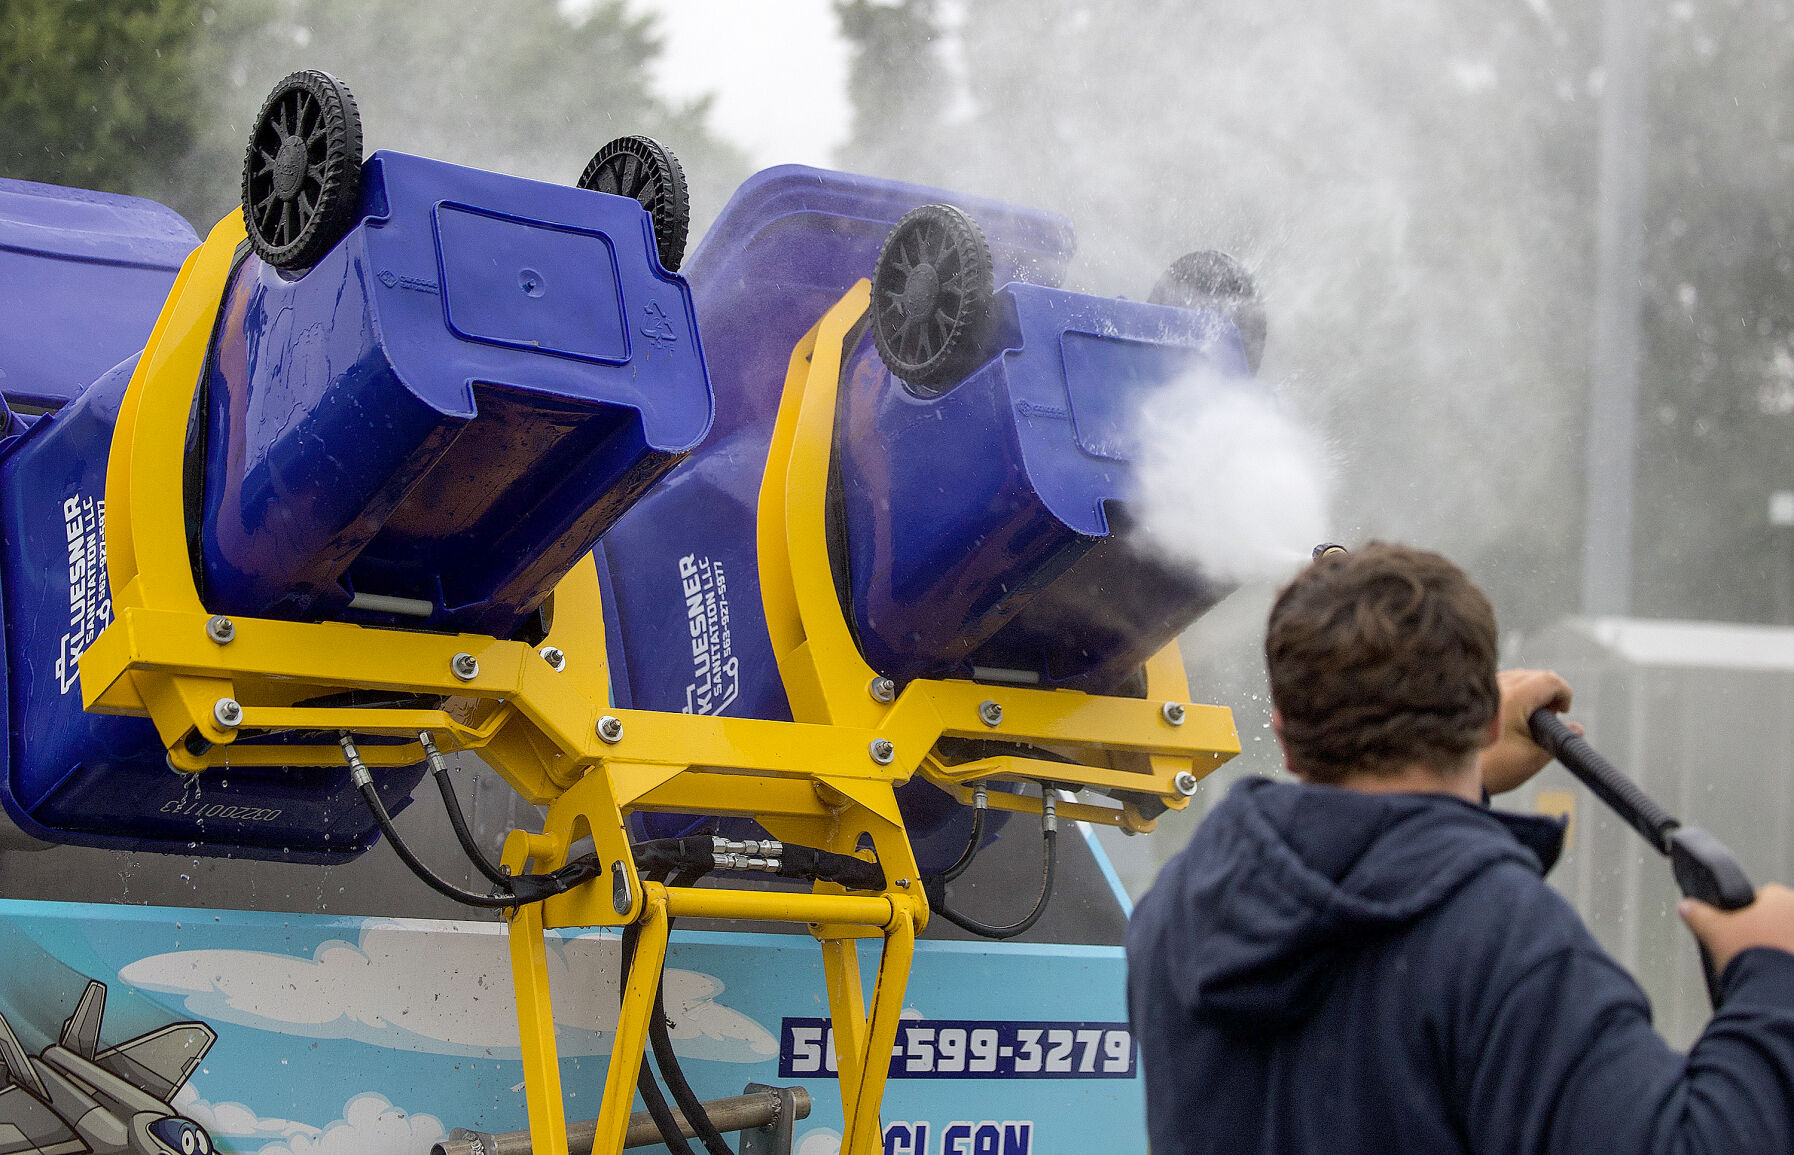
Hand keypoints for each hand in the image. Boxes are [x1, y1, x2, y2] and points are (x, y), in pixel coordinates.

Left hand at [1479, 669, 1575, 795]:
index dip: (1564, 694)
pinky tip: (1510, 717)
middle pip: (1534, 675)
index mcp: (1513, 697)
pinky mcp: (1471, 695)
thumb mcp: (1534, 756)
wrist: (1451, 772)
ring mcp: (1481, 688)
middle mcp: (1496, 685)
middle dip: (1548, 694)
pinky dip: (1513, 694)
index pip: (1550, 680)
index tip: (1563, 712)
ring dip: (1530, 693)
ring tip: (1529, 720)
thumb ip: (1560, 740)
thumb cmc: (1493, 766)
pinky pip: (1500, 683)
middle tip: (1548, 718)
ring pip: (1517, 677)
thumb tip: (1576, 729)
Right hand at [1681, 883, 1793, 974]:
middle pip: (1777, 917)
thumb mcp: (1712, 930)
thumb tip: (1686, 906)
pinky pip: (1791, 957)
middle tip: (1746, 945)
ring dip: (1777, 946)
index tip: (1734, 923)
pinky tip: (1772, 975)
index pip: (1762, 895)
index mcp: (1783, 899)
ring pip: (1788, 938)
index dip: (1743, 909)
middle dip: (1762, 929)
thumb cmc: (1749, 956)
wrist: (1772, 992)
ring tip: (1760, 964)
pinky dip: (1785, 964)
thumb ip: (1698, 914)